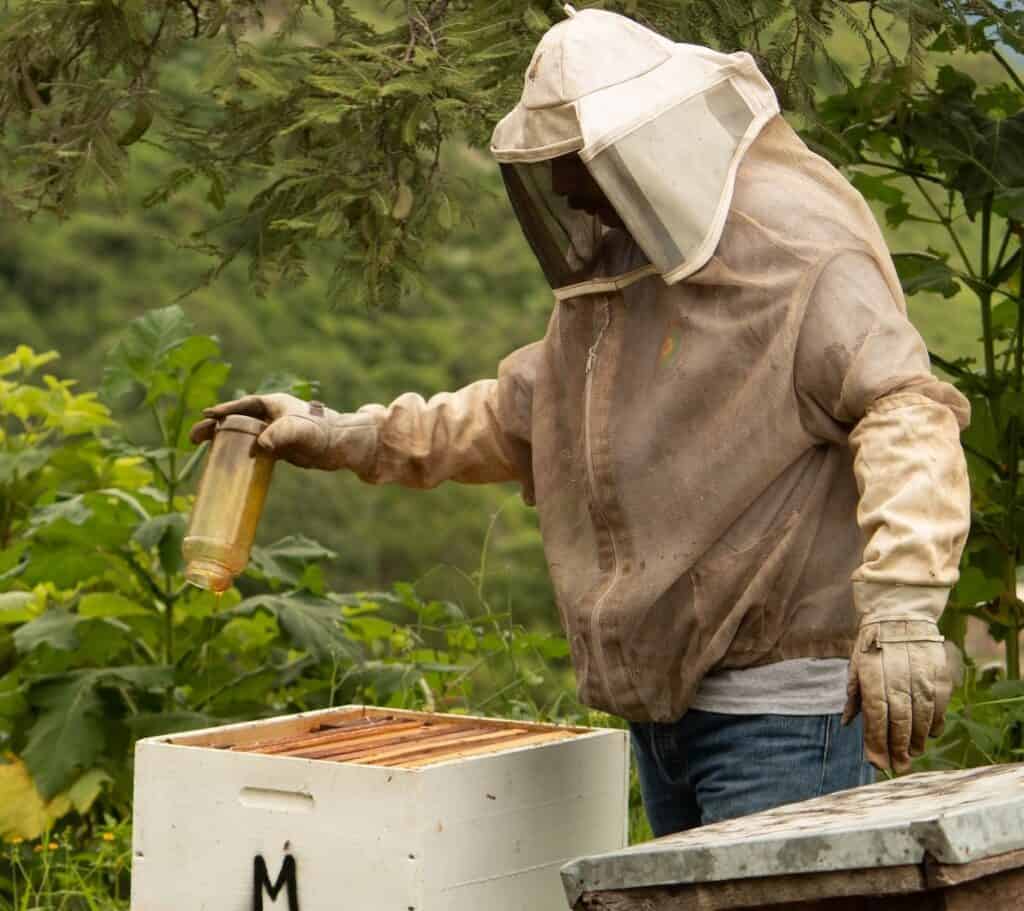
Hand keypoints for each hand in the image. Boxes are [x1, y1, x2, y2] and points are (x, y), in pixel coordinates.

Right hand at [189, 394, 375, 471]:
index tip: (206, 415)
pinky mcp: (278, 449)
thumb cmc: (323, 432)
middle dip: (214, 426)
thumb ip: (281, 436)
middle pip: (236, 420)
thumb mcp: (300, 432)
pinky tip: (224, 465)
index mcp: (274, 404)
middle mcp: (271, 416)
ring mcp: (274, 433)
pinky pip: (252, 450)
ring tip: (198, 448)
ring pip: (241, 435)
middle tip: (193, 437)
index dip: (223, 410)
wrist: (343, 446)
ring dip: (221, 440)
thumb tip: (261, 447)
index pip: (242, 405)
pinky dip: (237, 454)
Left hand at [842, 618, 950, 772]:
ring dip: (916, 740)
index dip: (877, 742)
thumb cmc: (872, 644)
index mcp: (872, 675)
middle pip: (900, 721)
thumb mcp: (855, 665)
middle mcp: (898, 677)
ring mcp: (921, 676)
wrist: (900, 616)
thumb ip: (854, 696)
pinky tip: (929, 735)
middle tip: (898, 767)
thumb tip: (846, 723)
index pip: (876, 716)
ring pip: (922, 717)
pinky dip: (935, 724)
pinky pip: (939, 706)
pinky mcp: (939, 674)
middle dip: (898, 748)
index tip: (877, 763)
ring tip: (911, 755)